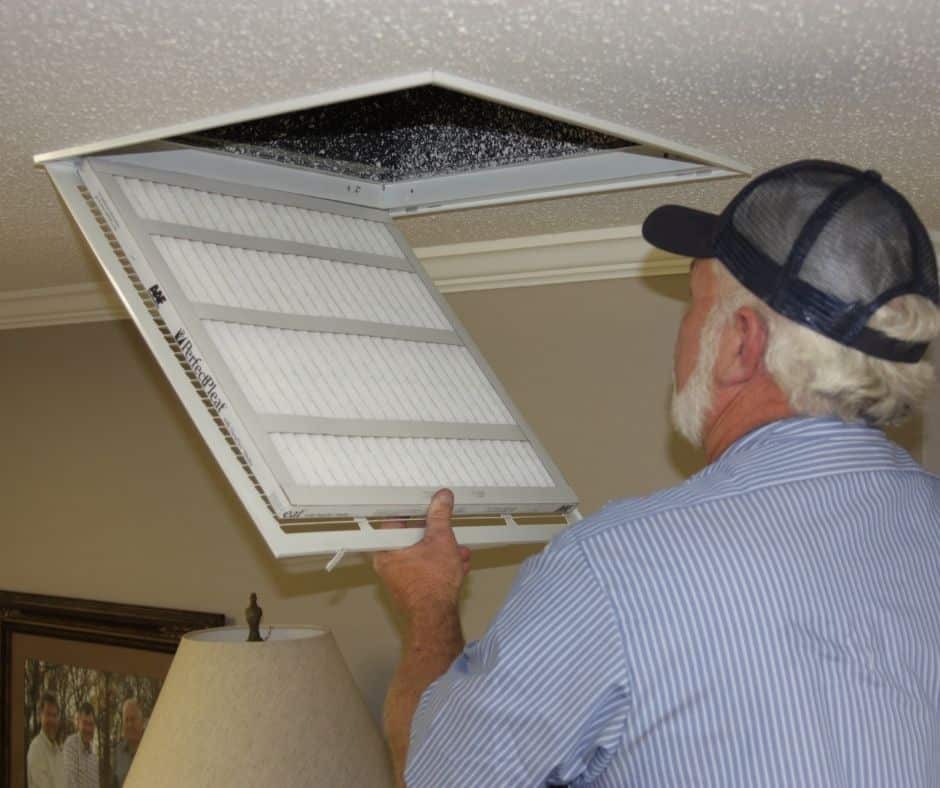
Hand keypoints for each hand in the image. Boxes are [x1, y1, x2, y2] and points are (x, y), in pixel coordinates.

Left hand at [373, 489, 471, 620]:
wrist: (437, 619)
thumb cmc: (432, 584)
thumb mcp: (440, 540)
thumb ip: (440, 516)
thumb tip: (441, 498)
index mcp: (387, 548)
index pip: (396, 520)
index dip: (414, 511)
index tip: (426, 506)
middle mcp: (389, 563)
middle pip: (412, 537)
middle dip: (436, 535)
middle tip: (447, 530)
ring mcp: (400, 577)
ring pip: (422, 555)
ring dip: (443, 551)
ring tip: (460, 551)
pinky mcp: (412, 588)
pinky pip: (425, 569)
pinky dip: (441, 565)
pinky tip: (458, 565)